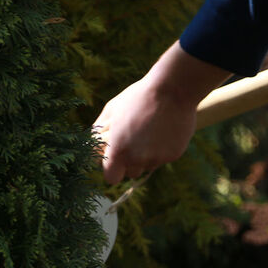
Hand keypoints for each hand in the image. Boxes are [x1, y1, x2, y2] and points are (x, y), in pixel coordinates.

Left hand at [93, 42, 230, 184]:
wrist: (173, 89)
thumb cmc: (138, 97)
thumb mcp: (112, 110)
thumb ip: (100, 131)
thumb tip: (94, 143)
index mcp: (119, 150)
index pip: (111, 177)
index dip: (111, 168)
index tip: (114, 158)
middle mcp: (138, 159)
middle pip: (131, 172)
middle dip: (130, 161)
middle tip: (133, 140)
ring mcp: (157, 159)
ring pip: (148, 165)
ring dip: (146, 154)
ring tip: (150, 131)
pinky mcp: (173, 155)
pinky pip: (163, 157)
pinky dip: (162, 148)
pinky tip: (163, 129)